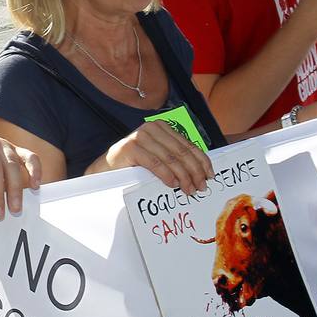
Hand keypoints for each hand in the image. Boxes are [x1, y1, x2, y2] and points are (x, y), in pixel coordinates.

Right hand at [90, 121, 211, 195]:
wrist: (106, 168)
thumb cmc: (135, 164)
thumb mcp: (158, 156)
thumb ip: (176, 157)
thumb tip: (201, 172)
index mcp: (162, 127)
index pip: (188, 145)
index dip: (202, 161)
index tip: (209, 176)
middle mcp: (152, 128)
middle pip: (182, 152)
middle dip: (194, 172)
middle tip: (200, 187)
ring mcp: (140, 136)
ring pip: (170, 158)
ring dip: (183, 177)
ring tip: (188, 190)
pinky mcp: (131, 148)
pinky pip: (155, 163)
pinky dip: (166, 175)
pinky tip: (172, 184)